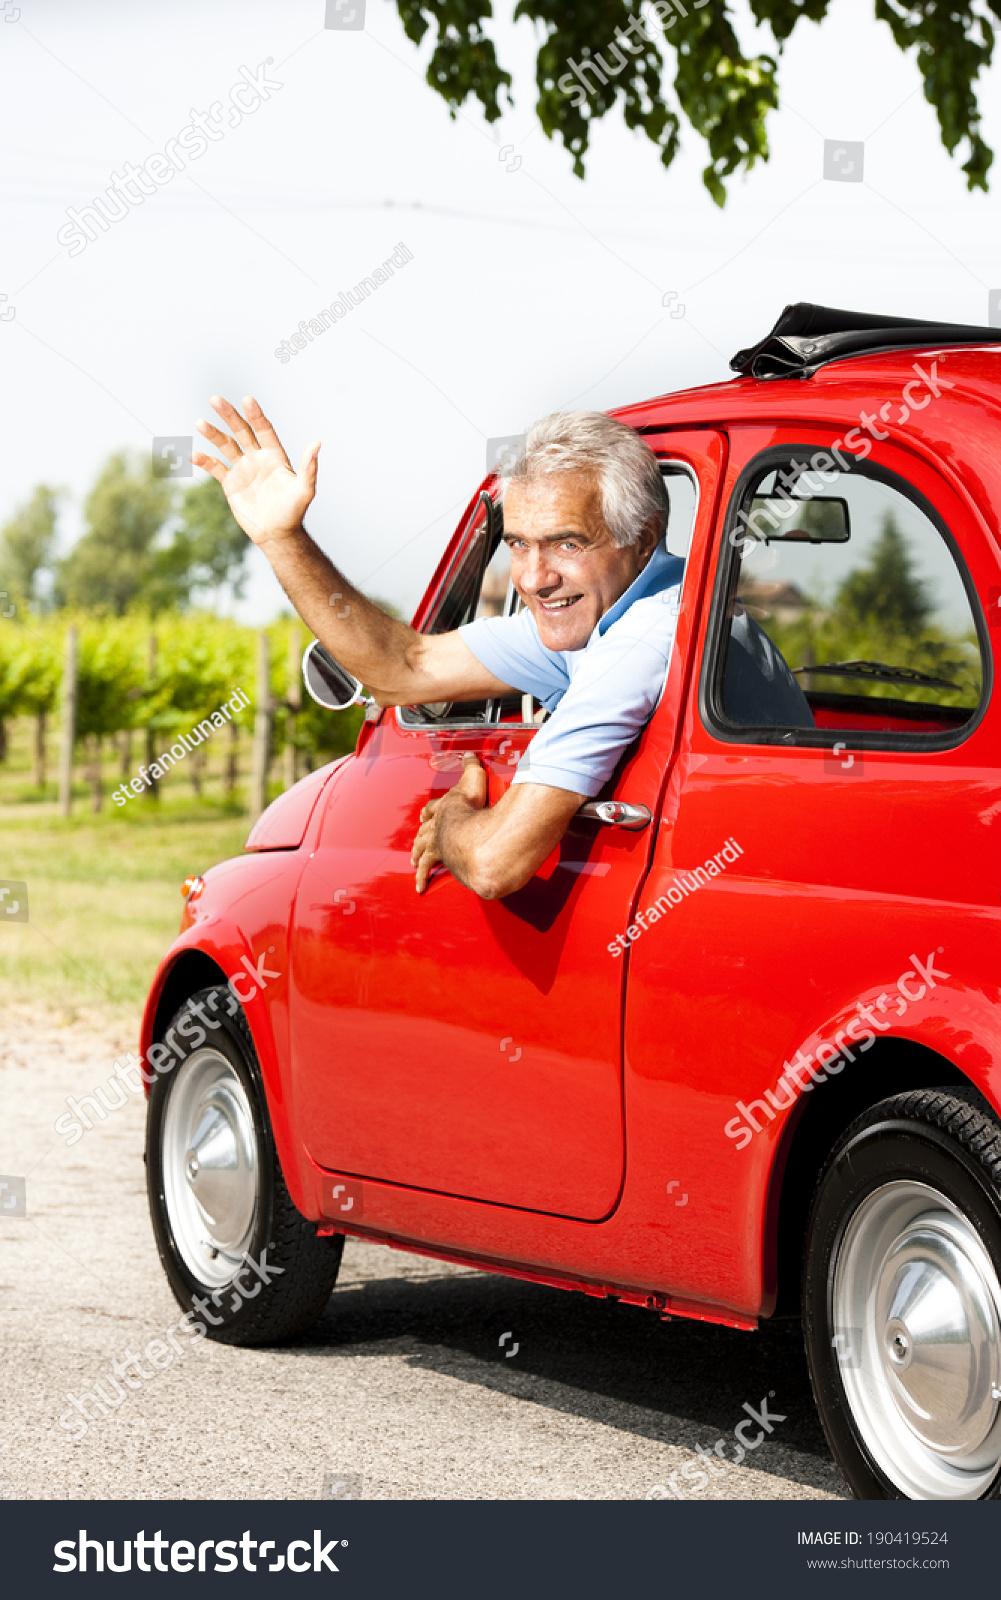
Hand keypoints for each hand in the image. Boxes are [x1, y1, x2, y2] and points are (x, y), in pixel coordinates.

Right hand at [192, 395, 319, 547]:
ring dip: (213, 434)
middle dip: (229, 416)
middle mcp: (257, 458)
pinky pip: (215, 468)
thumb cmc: (293, 513)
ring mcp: (243, 470)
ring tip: (200, 423)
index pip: (263, 430)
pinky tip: (194, 454)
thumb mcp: (304, 490)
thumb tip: (317, 443)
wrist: (276, 535)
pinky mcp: (230, 484)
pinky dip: (204, 461)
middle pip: (241, 431)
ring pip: (226, 446)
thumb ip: (308, 467)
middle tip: (215, 399)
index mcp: (275, 456)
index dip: (255, 415)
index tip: (247, 399)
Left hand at [411, 754, 487, 893]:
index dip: (430, 811)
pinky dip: (423, 877)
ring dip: (417, 854)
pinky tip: (420, 886)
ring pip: (422, 849)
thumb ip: (472, 766)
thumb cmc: (475, 808)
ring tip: (414, 862)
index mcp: (445, 807)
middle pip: (424, 830)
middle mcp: (437, 825)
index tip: (424, 815)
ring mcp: (436, 843)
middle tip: (416, 842)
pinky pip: (427, 869)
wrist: (472, 833)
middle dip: (421, 835)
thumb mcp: (474, 779)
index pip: (433, 808)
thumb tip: (469, 753)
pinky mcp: (438, 859)